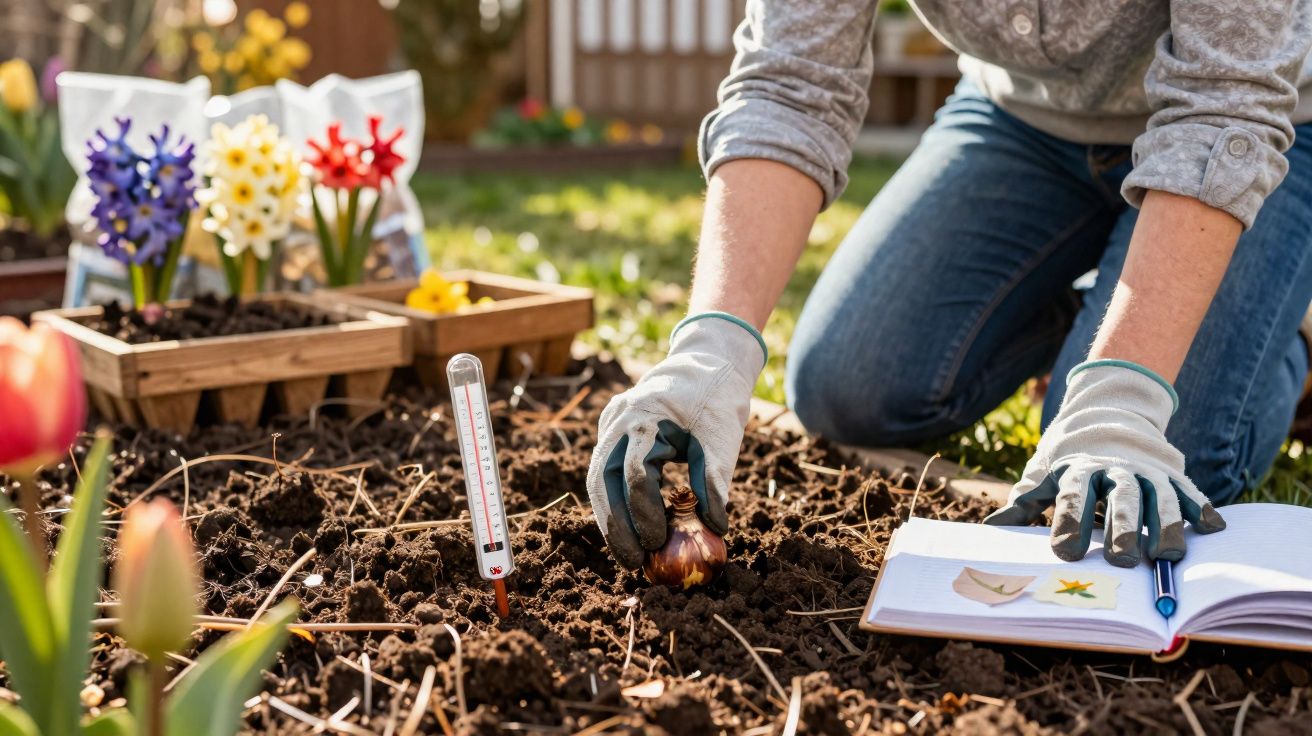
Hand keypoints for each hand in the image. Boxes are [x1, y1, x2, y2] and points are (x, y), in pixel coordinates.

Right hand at [587, 314, 765, 567]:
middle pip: (603, 481)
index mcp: (645, 416)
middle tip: (632, 562)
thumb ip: (715, 481)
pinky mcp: (613, 432)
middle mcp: (618, 420)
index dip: (645, 513)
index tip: (657, 542)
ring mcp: (611, 424)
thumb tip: (715, 528)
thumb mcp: (723, 437)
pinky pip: (606, 472)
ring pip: (598, 479)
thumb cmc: (717, 396)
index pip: (636, 473)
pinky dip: (615, 502)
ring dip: (610, 519)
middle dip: (615, 526)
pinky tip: (628, 530)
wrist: (706, 359)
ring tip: (627, 554)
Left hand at [985, 360, 1225, 566]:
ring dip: (1165, 525)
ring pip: (1160, 498)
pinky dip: (1201, 508)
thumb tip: (991, 525)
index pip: (1073, 497)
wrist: (1106, 418)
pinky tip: (1211, 528)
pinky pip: (1190, 492)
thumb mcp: (1044, 475)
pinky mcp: (1173, 476)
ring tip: (1166, 555)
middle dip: (1122, 528)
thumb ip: (1024, 501)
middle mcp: (1116, 470)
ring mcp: (1148, 471)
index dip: (1069, 524)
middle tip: (1120, 561)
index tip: (1065, 553)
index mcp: (1079, 470)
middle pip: (1121, 499)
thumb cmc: (1069, 462)